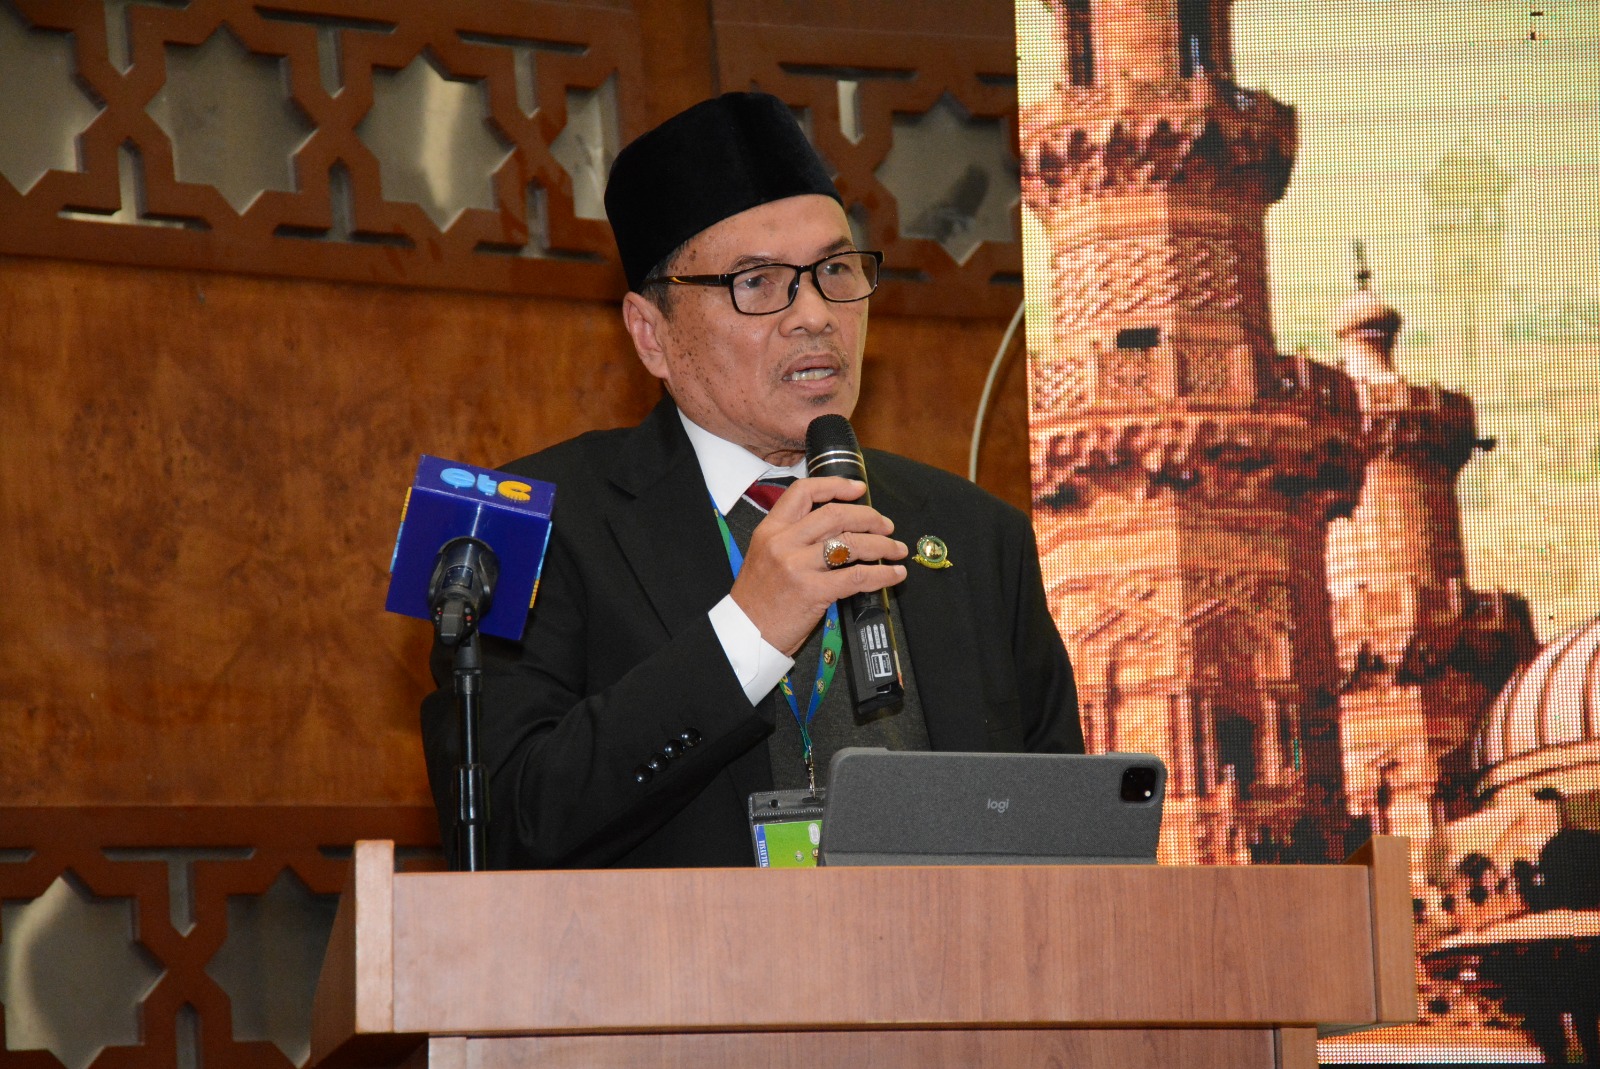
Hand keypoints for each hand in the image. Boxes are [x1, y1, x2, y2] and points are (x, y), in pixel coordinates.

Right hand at [729, 477, 907, 655]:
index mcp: (770, 529)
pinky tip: (894, 574)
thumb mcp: (765, 555)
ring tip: (896, 549)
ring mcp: (797, 566)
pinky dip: (882, 574)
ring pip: (851, 543)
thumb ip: (794, 538)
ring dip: (882, 544)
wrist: (745, 634)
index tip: (859, 489)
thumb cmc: (758, 599)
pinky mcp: (813, 591)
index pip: (803, 492)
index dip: (835, 485)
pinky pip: (857, 577)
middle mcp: (783, 543)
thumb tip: (838, 529)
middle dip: (869, 517)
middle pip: (836, 514)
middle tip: (886, 525)